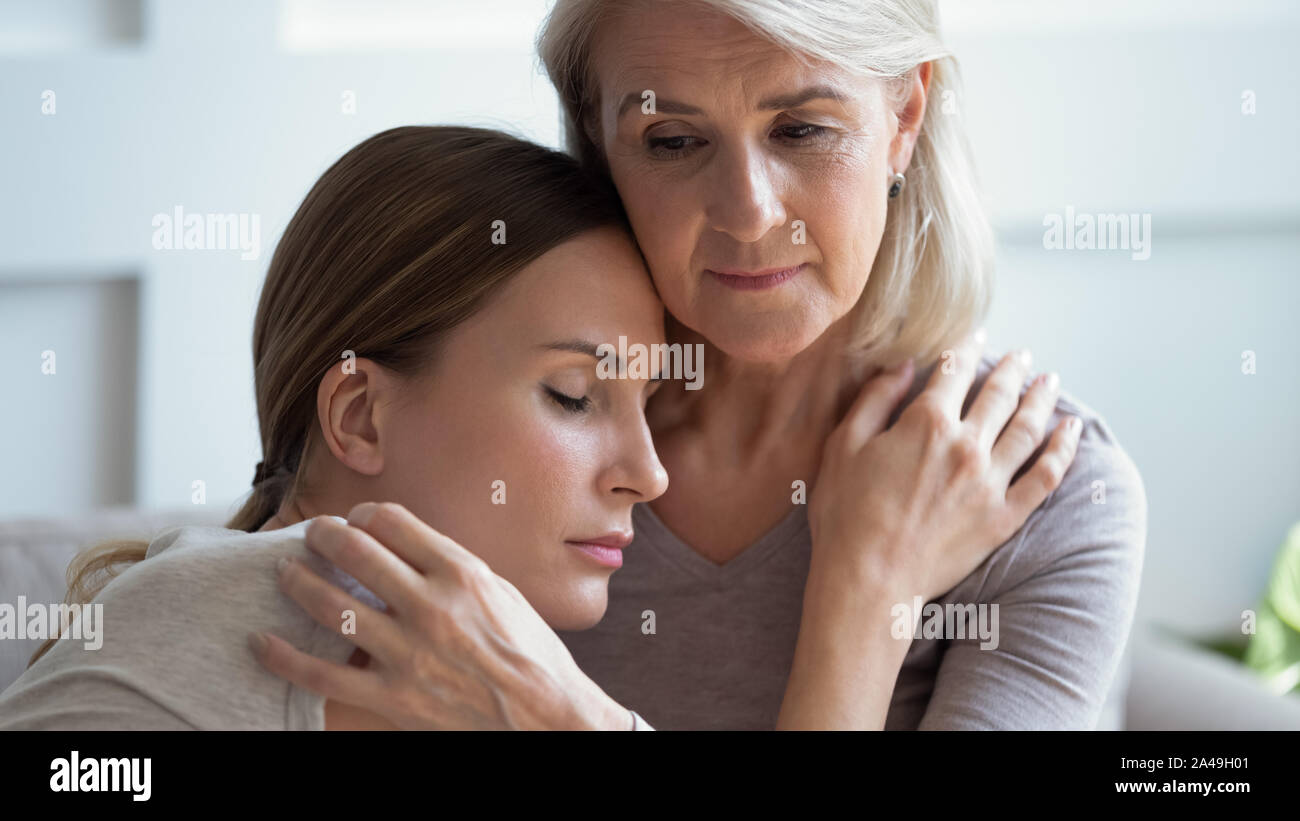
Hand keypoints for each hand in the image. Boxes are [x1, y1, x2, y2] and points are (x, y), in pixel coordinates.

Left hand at [252, 502, 631, 729]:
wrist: (545, 717)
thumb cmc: (530, 654)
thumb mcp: (501, 593)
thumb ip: (454, 569)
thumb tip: (409, 547)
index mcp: (462, 574)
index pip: (395, 523)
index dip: (366, 513)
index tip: (358, 518)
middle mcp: (431, 607)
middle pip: (357, 553)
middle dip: (324, 535)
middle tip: (313, 533)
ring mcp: (408, 653)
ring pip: (332, 606)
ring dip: (298, 581)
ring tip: (285, 572)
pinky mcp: (393, 697)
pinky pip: (323, 674)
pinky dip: (284, 656)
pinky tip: (262, 640)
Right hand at [808, 328, 1081, 601]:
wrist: (869, 580)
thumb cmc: (846, 516)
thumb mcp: (843, 447)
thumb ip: (874, 400)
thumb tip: (901, 366)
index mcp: (925, 424)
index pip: (954, 371)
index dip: (966, 348)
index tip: (976, 336)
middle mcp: (966, 446)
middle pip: (998, 394)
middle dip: (1011, 369)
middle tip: (1021, 355)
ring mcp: (990, 482)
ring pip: (1028, 428)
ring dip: (1041, 398)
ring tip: (1050, 381)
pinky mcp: (1004, 516)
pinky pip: (1045, 476)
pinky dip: (1063, 449)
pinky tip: (1071, 430)